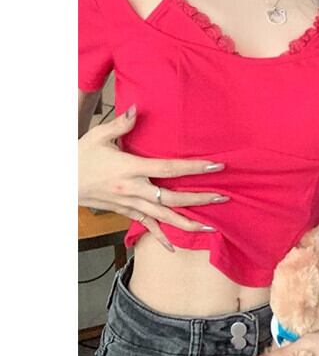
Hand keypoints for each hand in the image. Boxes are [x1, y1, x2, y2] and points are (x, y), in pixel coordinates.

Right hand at [79, 105, 228, 250]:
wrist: (59, 181)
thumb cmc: (80, 156)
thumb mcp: (98, 135)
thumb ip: (121, 124)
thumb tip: (136, 109)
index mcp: (130, 169)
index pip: (168, 169)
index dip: (193, 169)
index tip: (215, 166)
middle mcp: (133, 190)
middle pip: (172, 199)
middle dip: (199, 199)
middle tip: (223, 196)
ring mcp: (129, 204)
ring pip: (163, 218)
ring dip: (188, 222)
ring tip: (211, 225)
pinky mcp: (124, 212)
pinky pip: (145, 226)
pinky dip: (159, 237)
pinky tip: (173, 247)